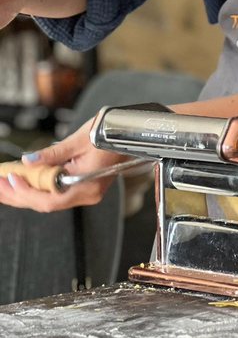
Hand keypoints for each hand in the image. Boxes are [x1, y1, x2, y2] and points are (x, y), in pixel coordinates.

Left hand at [0, 119, 125, 211]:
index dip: (27, 192)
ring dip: (23, 192)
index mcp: (87, 186)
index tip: (10, 179)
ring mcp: (83, 192)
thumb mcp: (77, 141)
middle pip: (46, 203)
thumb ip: (52, 154)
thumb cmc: (109, 135)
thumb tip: (28, 161)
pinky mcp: (80, 187)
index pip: (51, 199)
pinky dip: (35, 188)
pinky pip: (53, 193)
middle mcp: (86, 194)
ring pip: (47, 200)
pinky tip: (20, 181)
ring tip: (3, 183)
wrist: (126, 134)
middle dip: (18, 195)